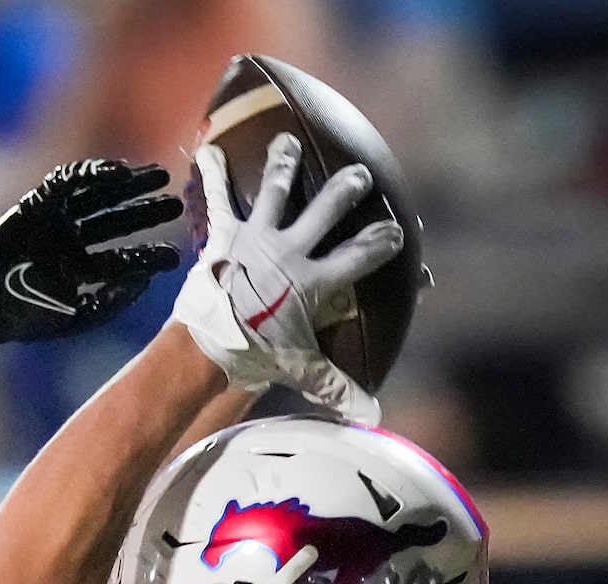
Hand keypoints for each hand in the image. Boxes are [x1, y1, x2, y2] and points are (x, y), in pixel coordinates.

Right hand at [0, 160, 181, 353]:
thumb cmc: (19, 315)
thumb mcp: (73, 317)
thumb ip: (110, 303)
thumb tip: (145, 280)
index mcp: (76, 273)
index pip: (120, 260)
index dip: (148, 257)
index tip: (174, 255)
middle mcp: (68, 245)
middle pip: (115, 222)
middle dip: (146, 214)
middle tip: (177, 204)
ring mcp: (53, 222)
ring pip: (99, 198)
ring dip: (129, 186)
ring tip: (160, 177)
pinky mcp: (37, 203)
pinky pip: (70, 183)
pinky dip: (95, 175)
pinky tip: (121, 172)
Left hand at [172, 133, 403, 422]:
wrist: (209, 345)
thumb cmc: (257, 357)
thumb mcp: (301, 369)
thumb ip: (337, 386)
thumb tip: (370, 419)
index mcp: (317, 278)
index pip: (364, 254)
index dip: (385, 241)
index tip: (400, 233)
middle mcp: (292, 249)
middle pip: (330, 207)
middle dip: (348, 188)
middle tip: (359, 176)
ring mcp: (258, 239)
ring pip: (277, 190)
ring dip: (285, 164)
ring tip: (288, 141)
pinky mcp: (226, 238)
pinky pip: (219, 200)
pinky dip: (213, 175)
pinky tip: (207, 149)